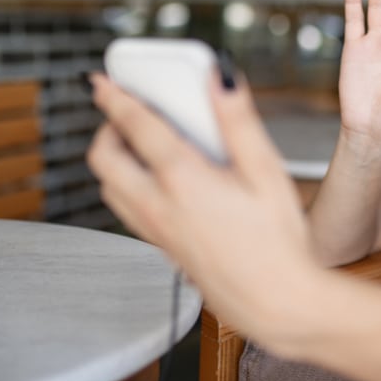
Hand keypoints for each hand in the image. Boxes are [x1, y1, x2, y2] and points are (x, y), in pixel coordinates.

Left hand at [86, 71, 316, 330]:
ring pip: (108, 188)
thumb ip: (237, 120)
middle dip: (107, 128)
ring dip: (114, 160)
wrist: (277, 303)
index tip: (101, 80)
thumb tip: (218, 78)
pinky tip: (158, 183)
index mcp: (183, 180)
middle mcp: (158, 207)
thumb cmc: (278, 241)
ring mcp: (156, 232)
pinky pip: (125, 211)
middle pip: (105, 160)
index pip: (136, 127)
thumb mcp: (266, 171)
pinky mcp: (163, 249)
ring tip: (139, 143)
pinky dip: (126, 186)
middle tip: (125, 111)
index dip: (115, 97)